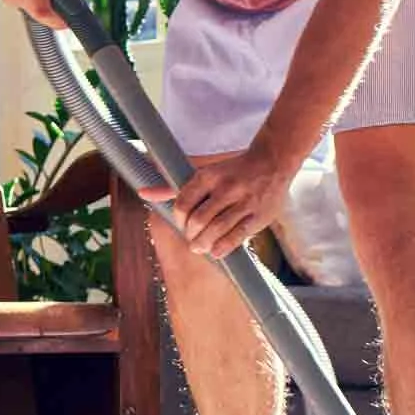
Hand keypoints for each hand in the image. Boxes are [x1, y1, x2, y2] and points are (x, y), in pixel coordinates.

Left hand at [143, 142, 299, 257]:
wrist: (271, 164)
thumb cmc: (231, 172)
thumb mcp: (202, 174)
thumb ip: (172, 187)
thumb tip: (143, 193)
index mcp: (209, 176)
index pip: (184, 203)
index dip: (178, 220)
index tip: (182, 224)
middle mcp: (226, 188)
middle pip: (199, 220)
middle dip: (190, 235)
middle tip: (190, 239)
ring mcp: (244, 202)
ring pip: (217, 230)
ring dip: (204, 243)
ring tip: (199, 247)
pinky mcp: (258, 216)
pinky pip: (237, 236)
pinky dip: (223, 247)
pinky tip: (216, 250)